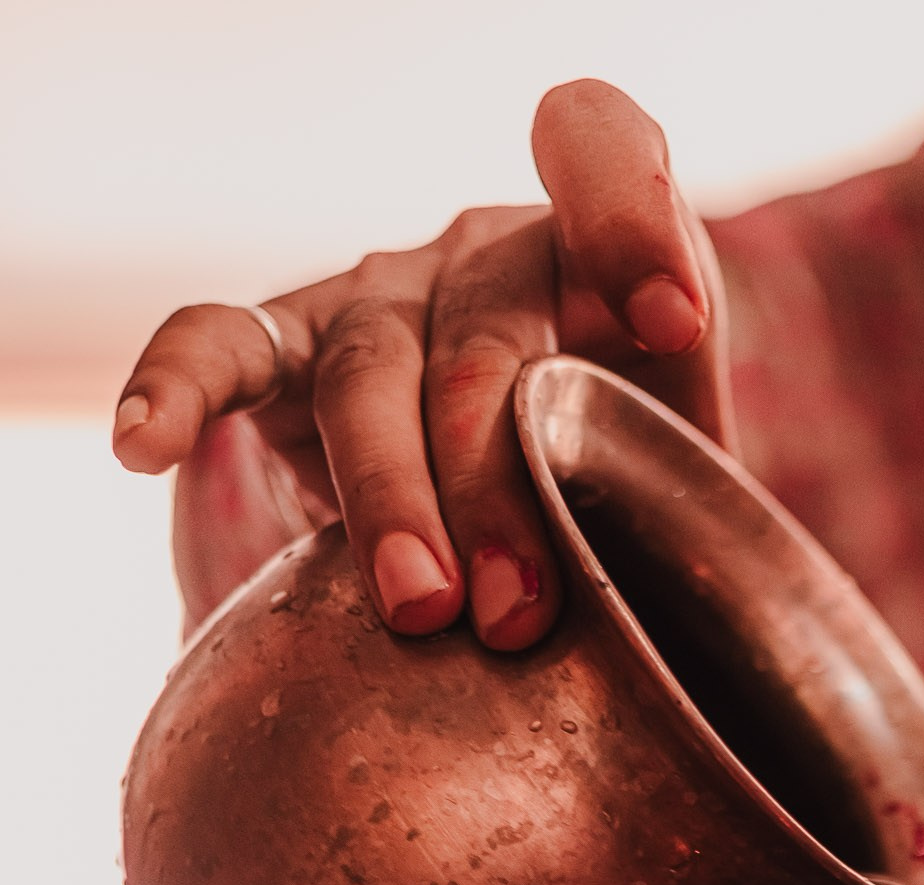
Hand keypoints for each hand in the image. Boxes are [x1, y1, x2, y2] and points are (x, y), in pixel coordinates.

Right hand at [113, 81, 726, 647]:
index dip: (630, 214)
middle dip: (499, 476)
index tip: (670, 318)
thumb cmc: (625, 539)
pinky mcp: (284, 359)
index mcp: (594, 257)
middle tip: (517, 613)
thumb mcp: (694, 521)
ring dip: (391, 496)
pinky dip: (176, 387)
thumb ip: (716, 525)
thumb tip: (751, 669)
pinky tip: (141, 443)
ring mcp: (376, 300)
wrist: (528, 562)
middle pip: (481, 329)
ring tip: (423, 612)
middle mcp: (480, 256)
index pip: (602, 147)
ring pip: (368, 370)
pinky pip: (221, 348)